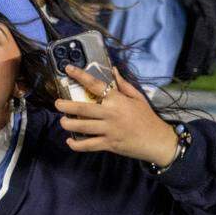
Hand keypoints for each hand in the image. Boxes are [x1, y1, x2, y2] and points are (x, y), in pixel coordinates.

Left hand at [55, 66, 178, 166]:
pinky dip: (76, 144)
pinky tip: (70, 141)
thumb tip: (113, 70)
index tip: (68, 69)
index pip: (95, 85)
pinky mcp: (108, 144)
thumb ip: (124, 85)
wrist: (158, 141)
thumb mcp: (138, 98)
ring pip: (82, 127)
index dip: (80, 76)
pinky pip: (88, 145)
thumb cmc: (147, 118)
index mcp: (117, 100)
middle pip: (82, 108)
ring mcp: (109, 130)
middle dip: (65, 106)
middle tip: (57, 104)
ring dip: (68, 124)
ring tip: (62, 121)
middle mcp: (110, 114)